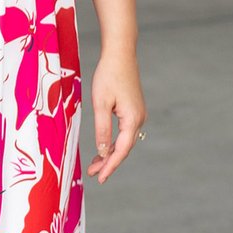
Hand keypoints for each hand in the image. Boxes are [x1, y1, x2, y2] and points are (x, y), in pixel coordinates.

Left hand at [86, 50, 145, 182]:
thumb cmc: (109, 76)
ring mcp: (138, 114)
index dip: (110, 166)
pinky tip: (104, 147)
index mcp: (132, 119)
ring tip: (95, 164)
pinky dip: (114, 142)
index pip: (121, 150)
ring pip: (124, 141)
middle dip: (109, 162)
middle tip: (92, 173)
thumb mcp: (101, 104)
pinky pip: (124, 132)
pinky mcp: (134, 110)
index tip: (99, 178)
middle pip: (124, 148)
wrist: (120, 54)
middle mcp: (139, 119)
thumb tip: (102, 150)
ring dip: (110, 153)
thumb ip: (102, 129)